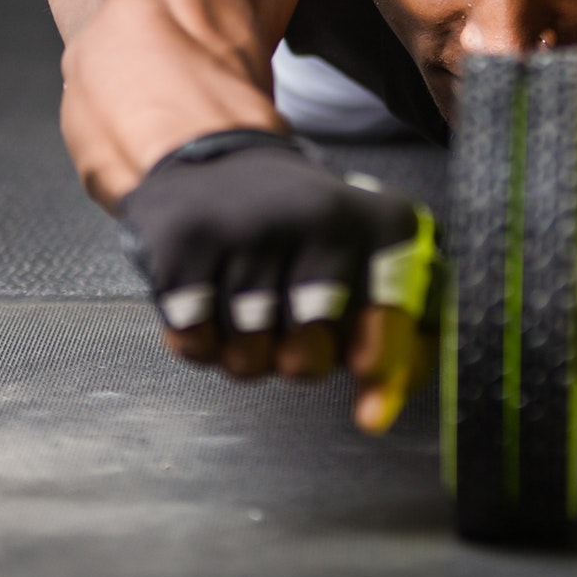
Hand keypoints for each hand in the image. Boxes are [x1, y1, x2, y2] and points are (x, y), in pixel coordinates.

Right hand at [119, 132, 433, 433]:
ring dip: (244, 354)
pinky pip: (194, 343)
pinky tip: (208, 298)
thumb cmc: (300, 234)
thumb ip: (389, 342)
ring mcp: (250, 227)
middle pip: (309, 359)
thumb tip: (375, 417)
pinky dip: (199, 341)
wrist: (213, 158)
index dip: (377, 365)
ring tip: (247, 308)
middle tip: (291, 326)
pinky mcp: (187, 242)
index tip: (367, 389)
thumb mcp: (364, 265)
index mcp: (379, 224)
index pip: (389, 320)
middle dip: (299, 363)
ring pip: (247, 359)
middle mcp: (320, 218)